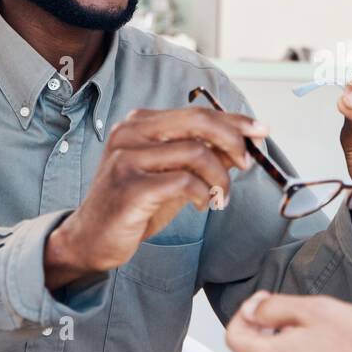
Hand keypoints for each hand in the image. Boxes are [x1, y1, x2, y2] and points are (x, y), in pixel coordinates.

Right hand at [44, 107, 266, 288]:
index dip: (234, 120)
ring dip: (220, 178)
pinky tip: (202, 205)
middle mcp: (130, 133)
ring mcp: (127, 158)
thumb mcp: (172, 174)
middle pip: (198, 121)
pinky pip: (184, 182)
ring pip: (196, 153)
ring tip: (220, 197)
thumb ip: (202, 157)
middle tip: (248, 164)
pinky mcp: (130, 187)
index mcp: (139, 123)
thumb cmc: (134, 205)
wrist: (91, 239)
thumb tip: (243, 147)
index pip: (197, 112)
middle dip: (233, 141)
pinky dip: (203, 193)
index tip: (261, 131)